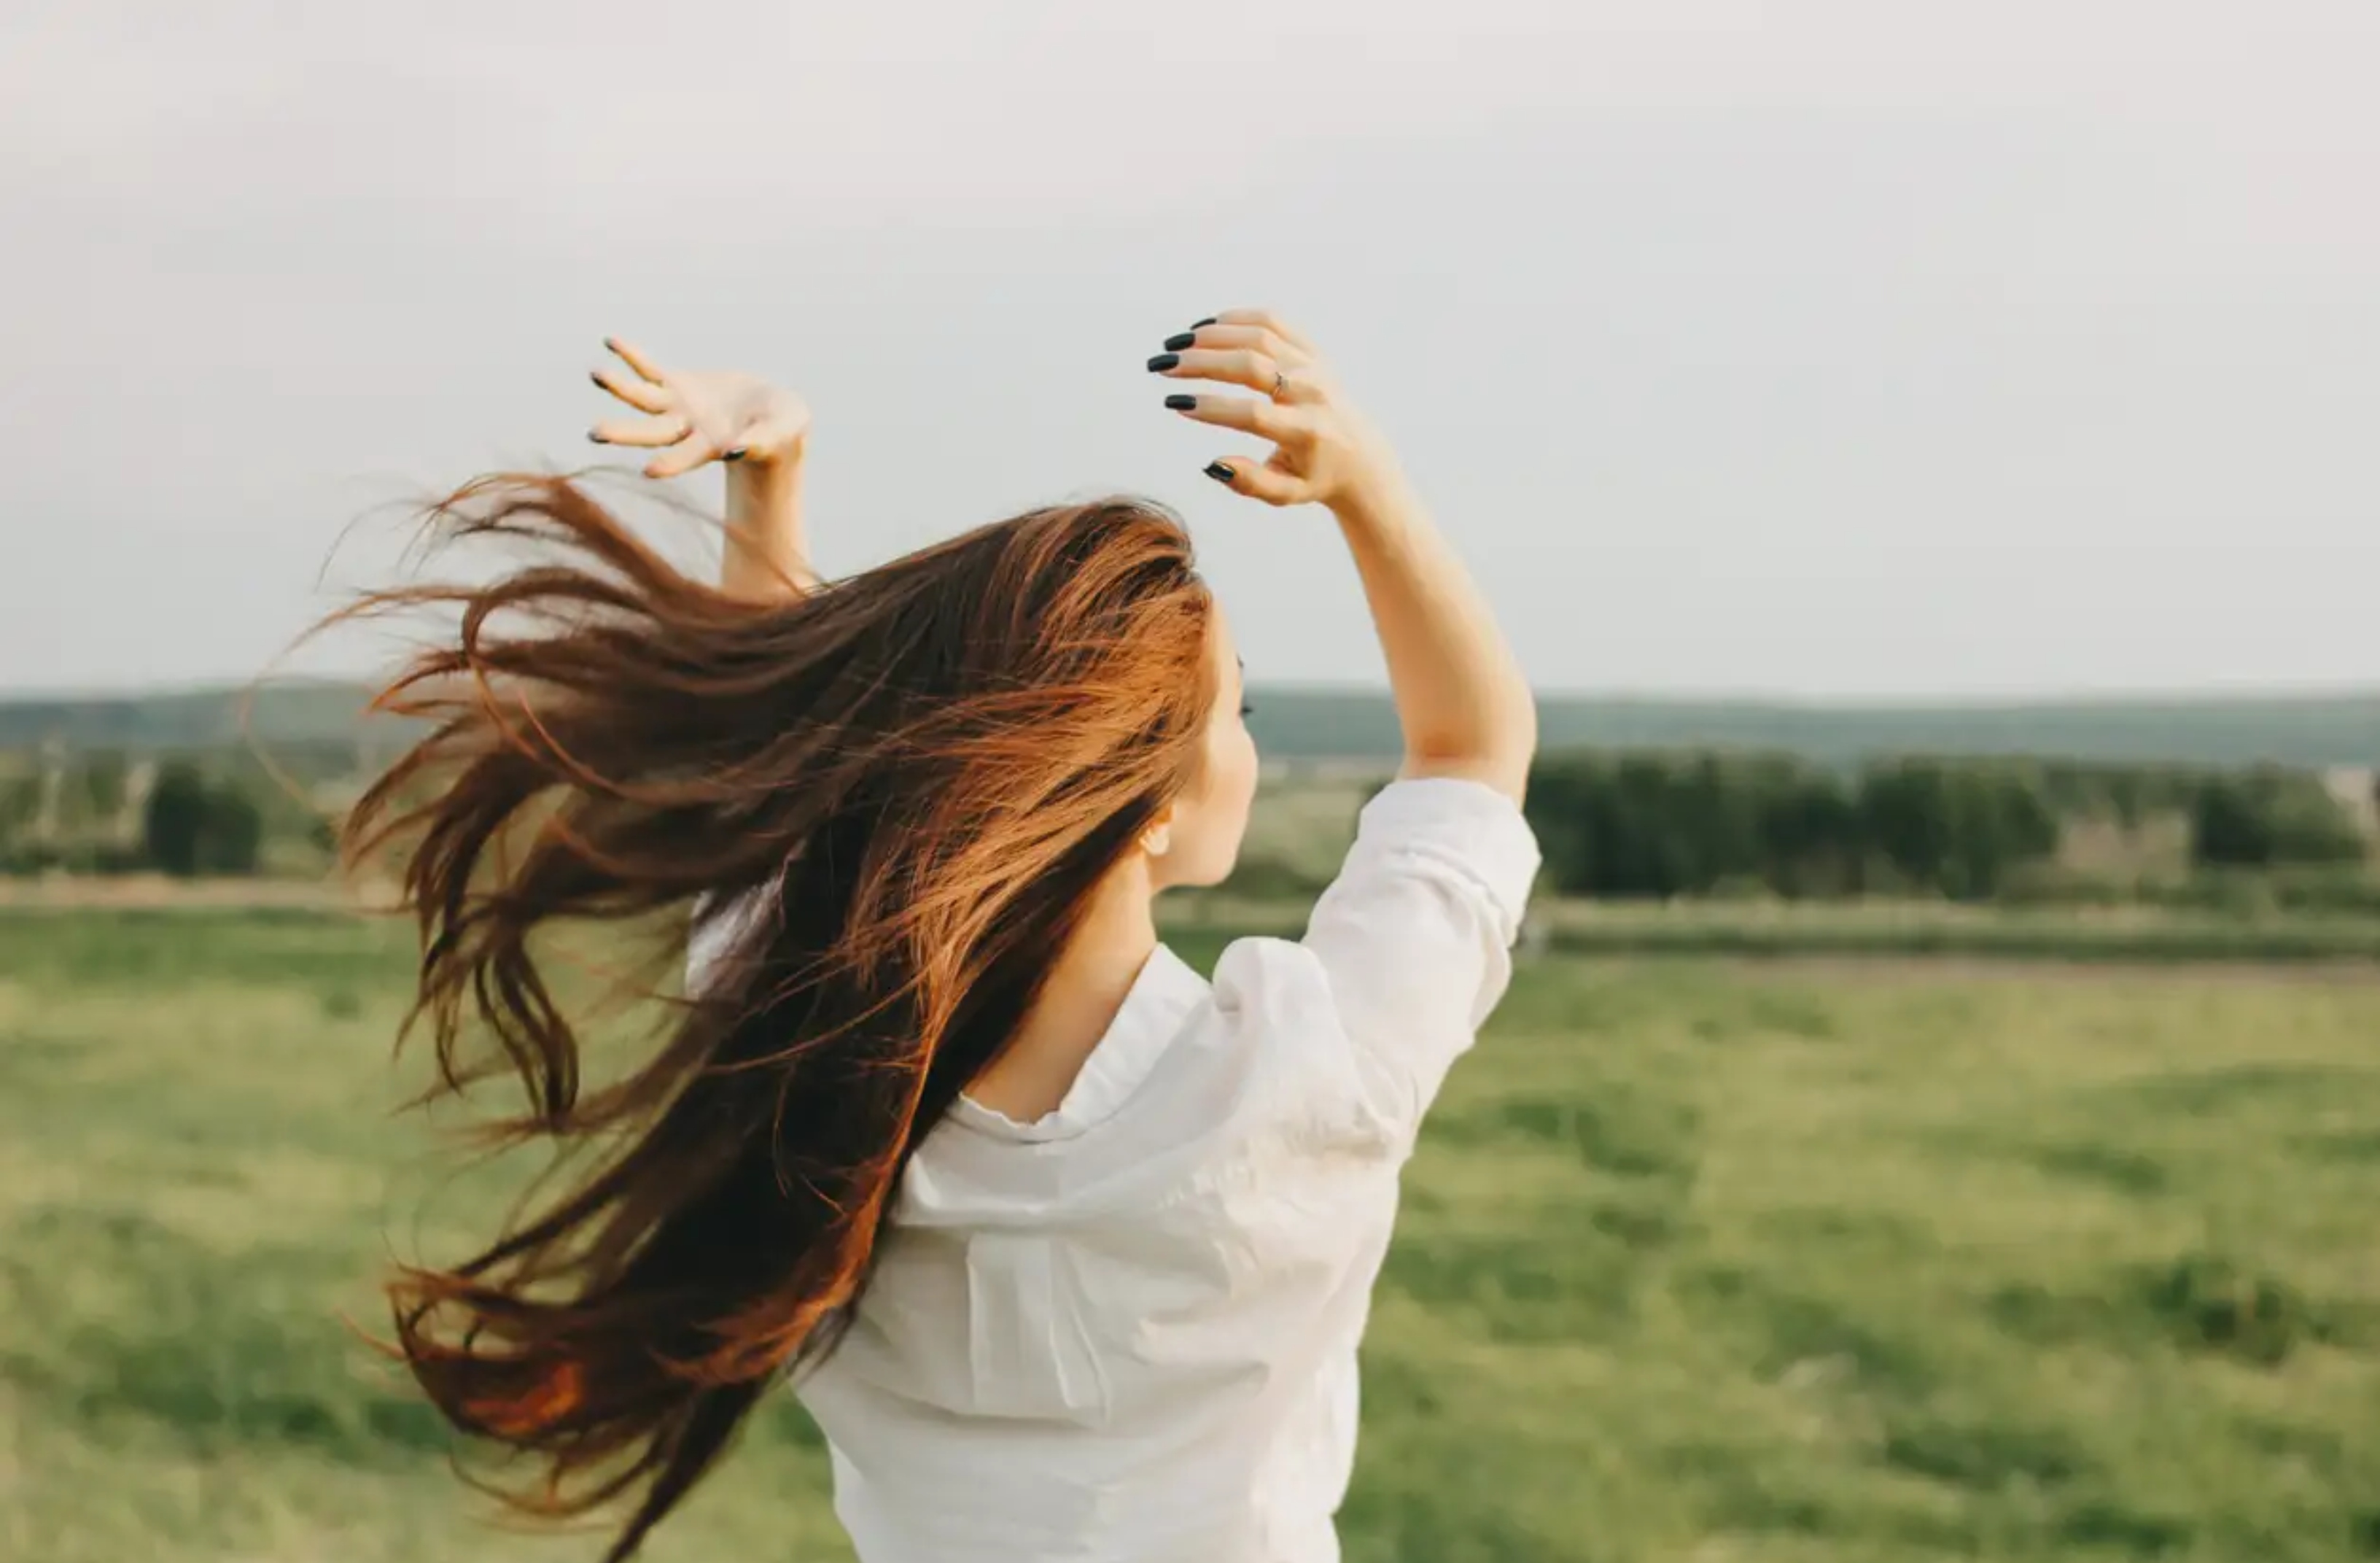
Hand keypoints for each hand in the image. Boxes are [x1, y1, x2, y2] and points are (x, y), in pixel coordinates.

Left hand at [588, 339, 811, 479]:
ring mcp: (679, 408)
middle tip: (594, 433)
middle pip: (652, 433)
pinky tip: (611, 341)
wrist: (771, 415)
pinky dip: (632, 357)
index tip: (650, 470)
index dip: (672, 464)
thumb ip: (760, 441)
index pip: (688, 458)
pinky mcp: (677, 386)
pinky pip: (650, 370)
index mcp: (712, 448)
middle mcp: (687, 431)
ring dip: (619, 387)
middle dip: (624, 433)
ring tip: (595, 373)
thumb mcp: (780, 433)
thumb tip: (736, 448)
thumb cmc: (783, 430)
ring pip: (643, 399)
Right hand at [1149, 310, 1404, 510]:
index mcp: (1305, 431)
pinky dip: (1235, 320)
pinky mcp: (1311, 350)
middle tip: (1162, 367)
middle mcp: (1312, 392)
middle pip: (1250, 365)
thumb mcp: (1285, 494)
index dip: (1211, 408)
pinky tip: (1204, 330)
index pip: (1252, 414)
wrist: (1359, 454)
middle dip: (1201, 363)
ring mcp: (1313, 366)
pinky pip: (1271, 322)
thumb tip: (1213, 465)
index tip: (1174, 403)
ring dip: (1211, 336)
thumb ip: (1249, 483)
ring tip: (1175, 347)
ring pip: (1258, 336)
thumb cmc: (1313, 477)